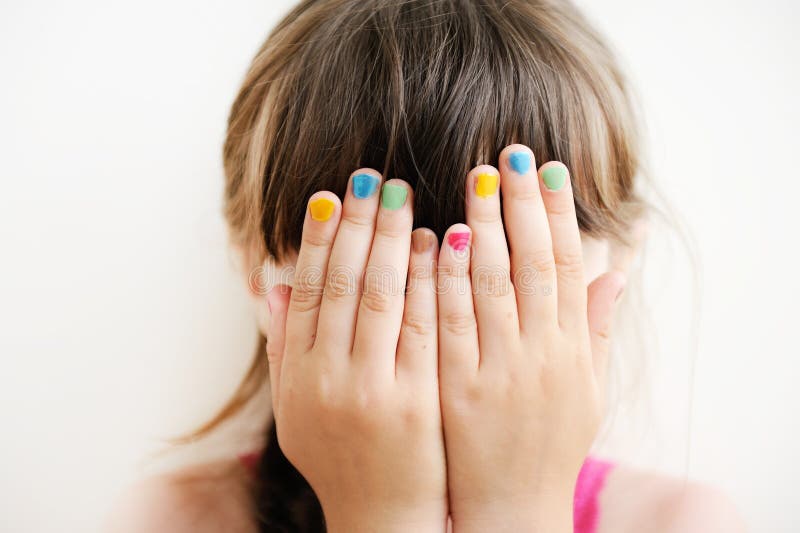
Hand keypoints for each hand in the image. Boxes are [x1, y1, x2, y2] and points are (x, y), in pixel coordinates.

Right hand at [265, 170, 446, 532]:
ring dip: (393, 241)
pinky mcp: (417, 402)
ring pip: (382, 298)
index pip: (308, 290)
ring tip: (406, 199)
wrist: (384, 520)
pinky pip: (423, 328)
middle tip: (374, 178)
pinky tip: (441, 245)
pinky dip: (429, 282)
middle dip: (358, 225)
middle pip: (343, 283)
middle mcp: (329, 379)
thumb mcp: (295, 409)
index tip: (332, 194)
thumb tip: (269, 283)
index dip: (318, 238)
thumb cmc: (340, 458)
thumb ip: (283, 347)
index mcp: (299, 376)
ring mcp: (373, 391)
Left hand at [436, 145, 625, 531]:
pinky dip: (445, 279)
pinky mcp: (459, 390)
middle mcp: (543, 356)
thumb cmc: (548, 443)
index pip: (570, 266)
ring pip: (492, 285)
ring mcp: (500, 372)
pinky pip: (451, 324)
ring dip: (484, 226)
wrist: (510, 509)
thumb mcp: (587, 389)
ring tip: (474, 178)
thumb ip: (597, 328)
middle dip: (522, 204)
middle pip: (534, 263)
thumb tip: (616, 268)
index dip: (560, 214)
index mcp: (574, 350)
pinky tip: (437, 239)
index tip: (548, 167)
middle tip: (510, 153)